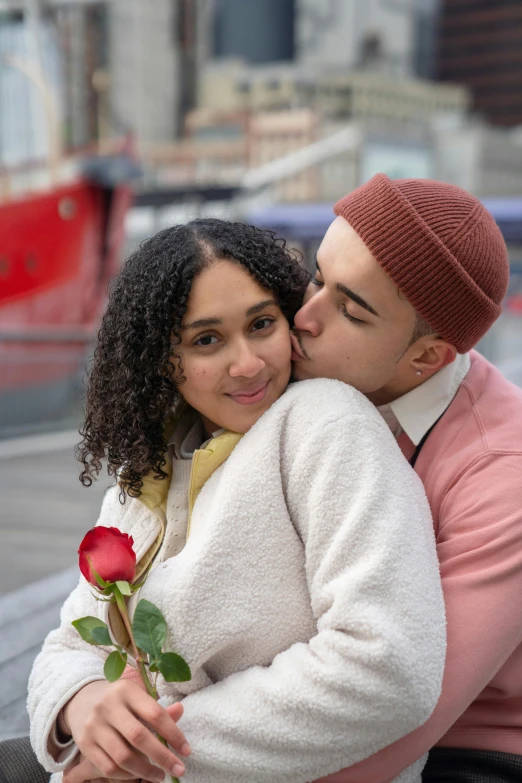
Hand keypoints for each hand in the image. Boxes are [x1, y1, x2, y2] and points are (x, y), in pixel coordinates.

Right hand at [63, 680, 188, 782]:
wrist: (81, 699)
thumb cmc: (120, 700)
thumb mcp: (137, 697)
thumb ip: (157, 709)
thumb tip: (180, 710)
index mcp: (126, 690)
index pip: (155, 714)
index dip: (173, 734)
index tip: (187, 751)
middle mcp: (108, 706)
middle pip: (139, 737)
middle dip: (162, 757)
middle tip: (179, 769)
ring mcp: (94, 725)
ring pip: (123, 756)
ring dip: (146, 771)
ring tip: (160, 775)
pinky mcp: (85, 743)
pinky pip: (108, 767)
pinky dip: (126, 775)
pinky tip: (139, 774)